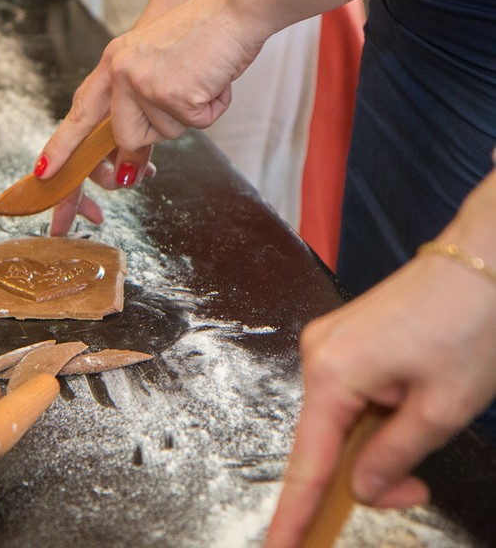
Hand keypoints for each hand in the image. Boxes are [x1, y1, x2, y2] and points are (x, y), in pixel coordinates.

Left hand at [36, 0, 260, 234]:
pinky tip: (213, 80)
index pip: (80, 112)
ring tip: (200, 79)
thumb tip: (129, 164)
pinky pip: (195, 124)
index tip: (45, 170)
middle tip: (179, 99)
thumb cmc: (202, 36)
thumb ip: (138, 110)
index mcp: (113, 63)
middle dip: (157, 132)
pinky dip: (212, 108)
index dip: (62, 145)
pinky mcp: (172, 94)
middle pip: (127, 137)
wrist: (235, 8)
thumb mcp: (157, 68)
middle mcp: (121, 72)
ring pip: (164, 134)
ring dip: (190, 115)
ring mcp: (145, 83)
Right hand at [265, 253, 495, 547]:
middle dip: (365, 474)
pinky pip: (348, 393)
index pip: (307, 462)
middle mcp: (317, 354)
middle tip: (416, 489)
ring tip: (427, 427)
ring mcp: (329, 342)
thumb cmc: (470, 322)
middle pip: (325, 440)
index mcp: (332, 372)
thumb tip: (363, 488)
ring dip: (375, 442)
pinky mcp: (345, 337)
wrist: (486, 256)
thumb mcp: (442, 407)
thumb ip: (394, 455)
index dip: (295, 514)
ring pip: (339, 418)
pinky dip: (373, 416)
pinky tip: (408, 408)